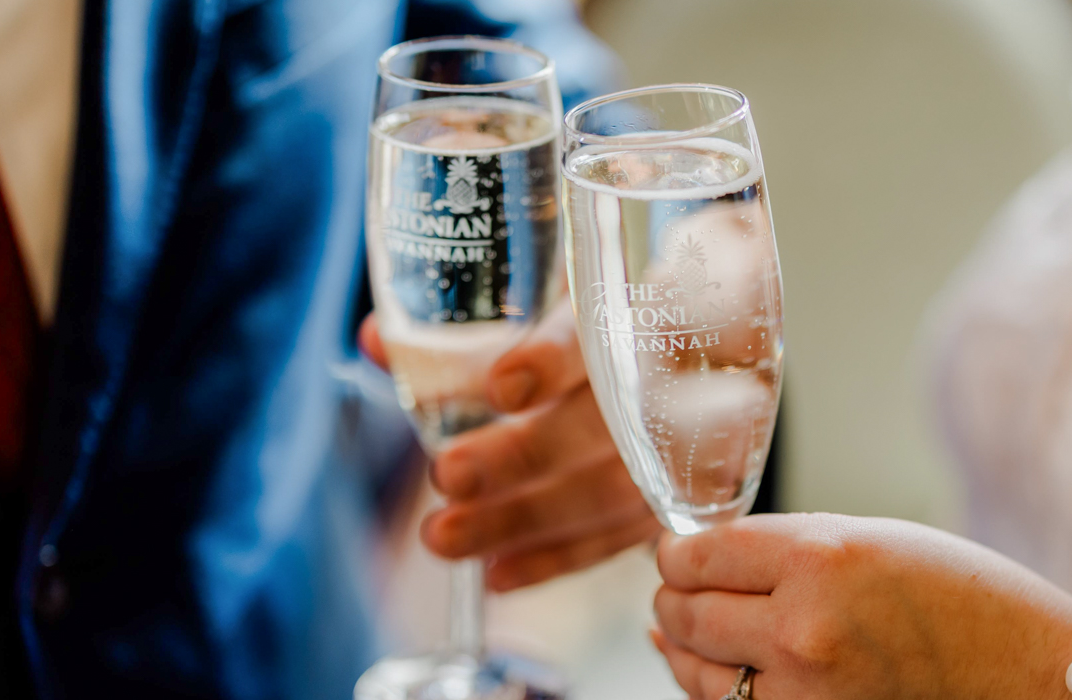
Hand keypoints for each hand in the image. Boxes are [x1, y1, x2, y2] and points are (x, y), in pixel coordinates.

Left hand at [359, 307, 660, 590]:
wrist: (695, 343)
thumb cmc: (601, 318)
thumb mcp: (543, 300)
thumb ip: (462, 327)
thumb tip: (376, 342)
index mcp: (634, 305)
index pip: (602, 329)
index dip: (553, 359)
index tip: (502, 388)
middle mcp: (667, 377)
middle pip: (603, 424)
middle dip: (522, 457)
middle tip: (446, 475)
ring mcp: (681, 445)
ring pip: (611, 491)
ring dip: (524, 521)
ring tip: (444, 536)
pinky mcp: (677, 496)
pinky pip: (619, 536)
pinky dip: (556, 559)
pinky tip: (496, 573)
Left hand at [652, 513, 1071, 699]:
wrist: (1033, 676)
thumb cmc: (960, 598)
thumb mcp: (867, 538)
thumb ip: (779, 545)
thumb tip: (695, 557)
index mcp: (818, 559)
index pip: (697, 554)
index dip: (675, 551)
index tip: (676, 550)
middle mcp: (803, 629)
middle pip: (686, 610)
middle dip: (675, 595)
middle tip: (680, 584)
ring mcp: (805, 694)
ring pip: (696, 668)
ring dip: (687, 643)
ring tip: (700, 624)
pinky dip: (716, 684)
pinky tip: (721, 665)